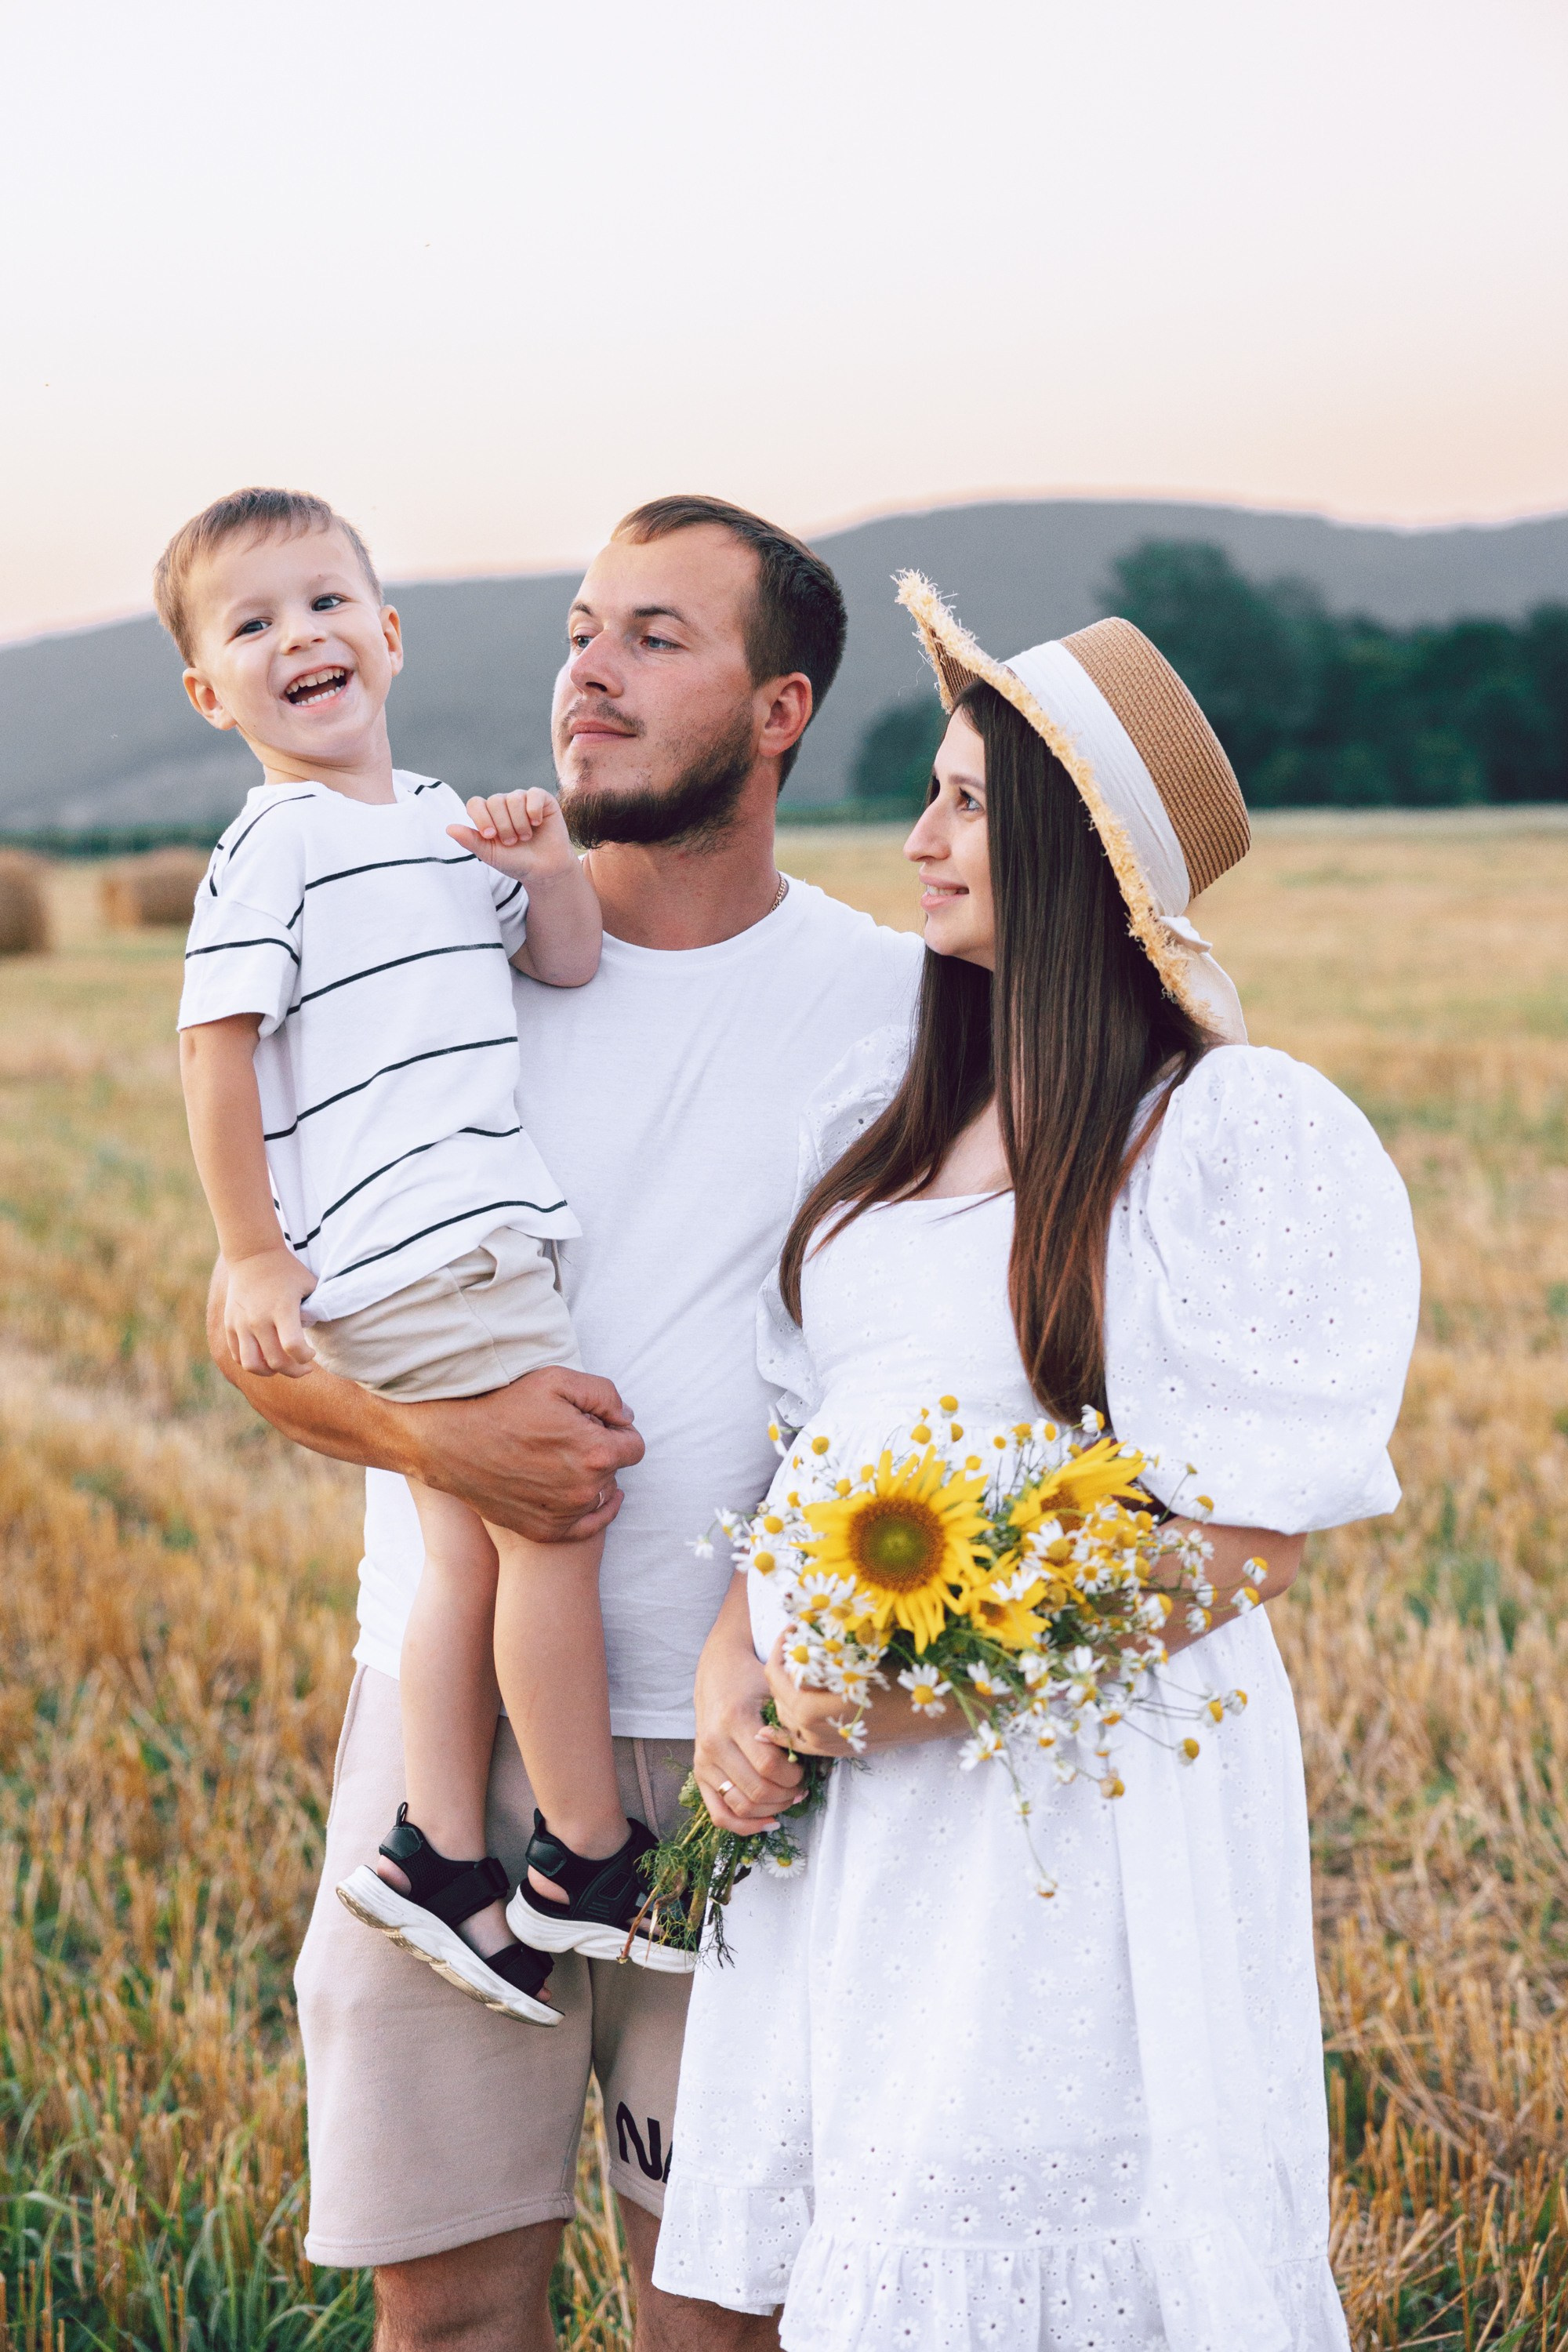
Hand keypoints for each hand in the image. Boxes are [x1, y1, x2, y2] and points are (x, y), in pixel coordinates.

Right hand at [224, 1246, 316, 1378]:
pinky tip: (264, 1357)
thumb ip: (315, 1310)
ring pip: (252, 1365)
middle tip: (304, 1367)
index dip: (306, 1358)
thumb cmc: (287, 1271)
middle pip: (274, 1362)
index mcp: (282, 1309)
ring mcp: (241, 1323)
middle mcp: (259, 1319)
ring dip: (269, 1372)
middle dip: (294, 1371)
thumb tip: (316, 1334)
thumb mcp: (309, 1285)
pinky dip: (251, 1363)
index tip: (312, 1353)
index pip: (293, 1347)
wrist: (253, 1255)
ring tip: (280, 1366)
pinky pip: (237, 1355)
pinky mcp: (230, 1325)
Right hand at [410, 1363, 643, 1542]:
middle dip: (600, 1451)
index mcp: (596, 1452)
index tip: (595, 1423)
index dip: (617, 1430)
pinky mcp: (546, 1531)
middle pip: (615, 1469)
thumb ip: (605, 1395)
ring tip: (557, 1458)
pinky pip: (586, 1525)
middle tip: (566, 1437)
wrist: (452, 1443)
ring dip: (589, 1478)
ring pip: (599, 1494)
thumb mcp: (558, 1380)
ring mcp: (566, 1515)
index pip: (634, 1446)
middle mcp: (585, 1490)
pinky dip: (584, 1508)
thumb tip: (626, 1418)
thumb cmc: (504, 1406)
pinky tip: (579, 1493)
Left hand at [448, 789, 575, 881]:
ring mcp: (523, 800)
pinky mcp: (543, 800)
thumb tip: (448, 828)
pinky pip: (533, 794)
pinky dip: (533, 811)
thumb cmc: (516, 862)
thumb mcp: (490, 854)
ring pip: (514, 798)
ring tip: (525, 837)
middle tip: (512, 842)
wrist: (544, 870)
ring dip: (519, 823)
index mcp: (488, 815)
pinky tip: (537, 823)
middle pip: (494, 801)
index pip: (476, 803)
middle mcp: (504, 804)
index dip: (481, 818)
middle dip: (503, 826)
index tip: (490, 836)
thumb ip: (470, 841)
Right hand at [693, 1596, 803, 1835]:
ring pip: (740, 1806)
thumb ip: (791, 1722)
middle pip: (756, 1790)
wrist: (718, 1671)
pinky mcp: (699, 1773)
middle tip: (802, 1787)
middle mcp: (713, 1743)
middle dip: (786, 1795)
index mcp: (734, 1720)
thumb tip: (817, 1758)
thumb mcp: (774, 1689)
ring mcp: (703, 1760)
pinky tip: (768, 1821)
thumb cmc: (753, 1679)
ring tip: (788, 1798)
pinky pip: (719, 1813)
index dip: (793, 1776)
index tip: (805, 1771)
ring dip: (771, 1810)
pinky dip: (744, 1826)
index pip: (768, 1766)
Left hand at [762, 1635, 962, 1755]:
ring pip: (787, 1718)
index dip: (780, 1648)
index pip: (778, 1677)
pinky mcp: (837, 1751)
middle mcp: (815, 1731)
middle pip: (778, 1696)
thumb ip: (824, 1652)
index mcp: (815, 1708)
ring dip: (786, 1692)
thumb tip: (798, 1629)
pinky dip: (787, 1729)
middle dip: (782, 1667)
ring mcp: (826, 1745)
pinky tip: (777, 1722)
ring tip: (798, 1668)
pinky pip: (800, 1742)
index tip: (791, 1629)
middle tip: (795, 1643)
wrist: (933, 1714)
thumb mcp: (859, 1659)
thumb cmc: (899, 1679)